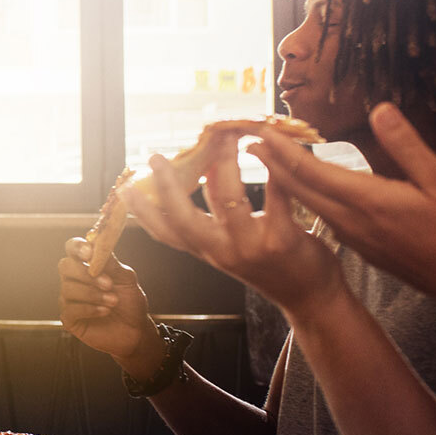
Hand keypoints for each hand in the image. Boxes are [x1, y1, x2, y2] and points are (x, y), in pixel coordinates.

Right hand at [59, 238, 158, 362]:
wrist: (135, 330)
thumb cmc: (129, 302)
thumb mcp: (126, 279)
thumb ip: (111, 263)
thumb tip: (97, 244)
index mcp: (87, 265)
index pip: (72, 248)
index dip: (77, 247)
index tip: (89, 252)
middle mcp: (74, 280)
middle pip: (65, 266)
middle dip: (85, 273)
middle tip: (108, 284)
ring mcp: (69, 299)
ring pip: (68, 289)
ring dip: (93, 294)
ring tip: (113, 301)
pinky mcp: (68, 318)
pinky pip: (70, 309)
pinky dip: (89, 309)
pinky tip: (105, 312)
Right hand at [123, 132, 343, 322]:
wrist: (311, 298)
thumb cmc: (271, 267)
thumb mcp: (232, 247)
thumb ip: (215, 219)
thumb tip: (201, 177)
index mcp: (207, 251)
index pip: (165, 233)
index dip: (142, 212)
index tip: (125, 188)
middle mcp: (221, 251)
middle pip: (184, 218)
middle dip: (167, 185)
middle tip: (155, 157)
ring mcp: (250, 247)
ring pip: (227, 198)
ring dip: (223, 161)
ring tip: (225, 136)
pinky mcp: (282, 240)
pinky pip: (275, 196)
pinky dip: (271, 168)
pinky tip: (268, 147)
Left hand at [249, 102, 435, 309]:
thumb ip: (406, 146)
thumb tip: (380, 110)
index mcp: (365, 201)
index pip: (311, 171)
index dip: (283, 150)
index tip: (261, 132)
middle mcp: (349, 220)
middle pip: (299, 188)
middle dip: (272, 163)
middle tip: (249, 141)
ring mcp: (350, 234)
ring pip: (307, 203)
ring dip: (284, 179)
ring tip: (267, 159)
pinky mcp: (356, 243)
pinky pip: (319, 215)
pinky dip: (303, 195)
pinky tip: (300, 187)